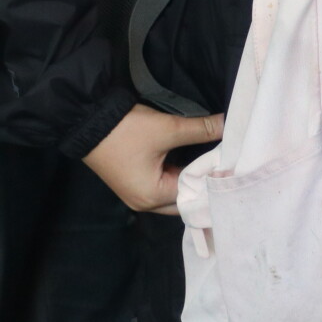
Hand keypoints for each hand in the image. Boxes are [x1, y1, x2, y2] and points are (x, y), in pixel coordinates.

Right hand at [81, 103, 223, 213]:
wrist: (86, 118)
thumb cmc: (126, 129)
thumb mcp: (169, 129)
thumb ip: (203, 130)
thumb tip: (230, 125)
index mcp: (152, 197)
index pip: (195, 195)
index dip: (214, 178)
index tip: (234, 166)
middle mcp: (144, 203)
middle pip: (185, 199)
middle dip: (204, 183)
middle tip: (227, 166)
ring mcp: (137, 194)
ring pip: (175, 193)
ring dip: (192, 179)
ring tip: (216, 164)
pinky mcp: (134, 183)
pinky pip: (164, 185)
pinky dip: (180, 175)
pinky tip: (196, 162)